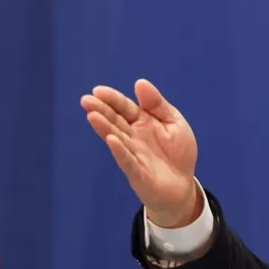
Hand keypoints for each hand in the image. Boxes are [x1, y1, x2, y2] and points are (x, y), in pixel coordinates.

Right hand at [82, 79, 201, 227]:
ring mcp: (133, 154)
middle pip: (115, 121)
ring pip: (116, 138)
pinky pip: (127, 160)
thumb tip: (140, 82)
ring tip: (92, 116)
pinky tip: (111, 140)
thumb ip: (157, 104)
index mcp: (142, 121)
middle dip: (101, 110)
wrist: (183, 186)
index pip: (124, 107)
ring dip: (104, 127)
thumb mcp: (174, 122)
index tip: (98, 91)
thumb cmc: (178, 153)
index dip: (112, 99)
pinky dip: (120, 151)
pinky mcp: (137, 173)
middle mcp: (133, 137)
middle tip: (86, 100)